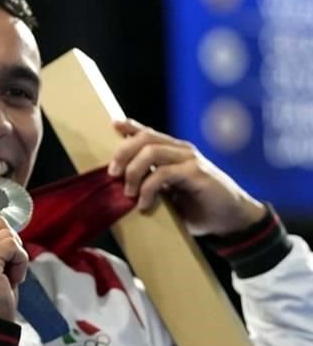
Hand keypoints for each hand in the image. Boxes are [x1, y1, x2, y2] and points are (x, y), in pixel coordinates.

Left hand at [108, 119, 265, 236]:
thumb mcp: (169, 192)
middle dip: (122, 153)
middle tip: (113, 174)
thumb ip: (151, 182)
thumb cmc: (197, 206)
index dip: (131, 127)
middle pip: (145, 138)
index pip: (149, 133)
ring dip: (133, 172)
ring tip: (128, 193)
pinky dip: (148, 189)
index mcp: (175, 152)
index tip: (113, 126)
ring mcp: (191, 160)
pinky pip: (163, 173)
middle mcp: (182, 150)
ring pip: (151, 151)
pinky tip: (144, 204)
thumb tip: (122, 184)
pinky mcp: (197, 173)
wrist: (232, 220)